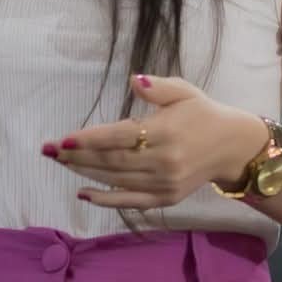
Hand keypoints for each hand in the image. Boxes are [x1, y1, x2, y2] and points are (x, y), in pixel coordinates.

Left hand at [44, 75, 269, 210]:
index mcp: (166, 131)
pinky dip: (105, 199)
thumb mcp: (184, 91)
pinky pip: (131, 201)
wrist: (233, 147)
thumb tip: (134, 80)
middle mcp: (164, 160)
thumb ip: (158, 88)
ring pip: (116, 179)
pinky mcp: (166, 198)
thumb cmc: (203, 114)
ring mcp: (165, 183)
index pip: (119, 136)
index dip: (89, 139)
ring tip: (59, 163)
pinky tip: (83, 192)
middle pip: (112, 160)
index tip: (62, 139)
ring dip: (85, 172)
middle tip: (49, 151)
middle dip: (77, 156)